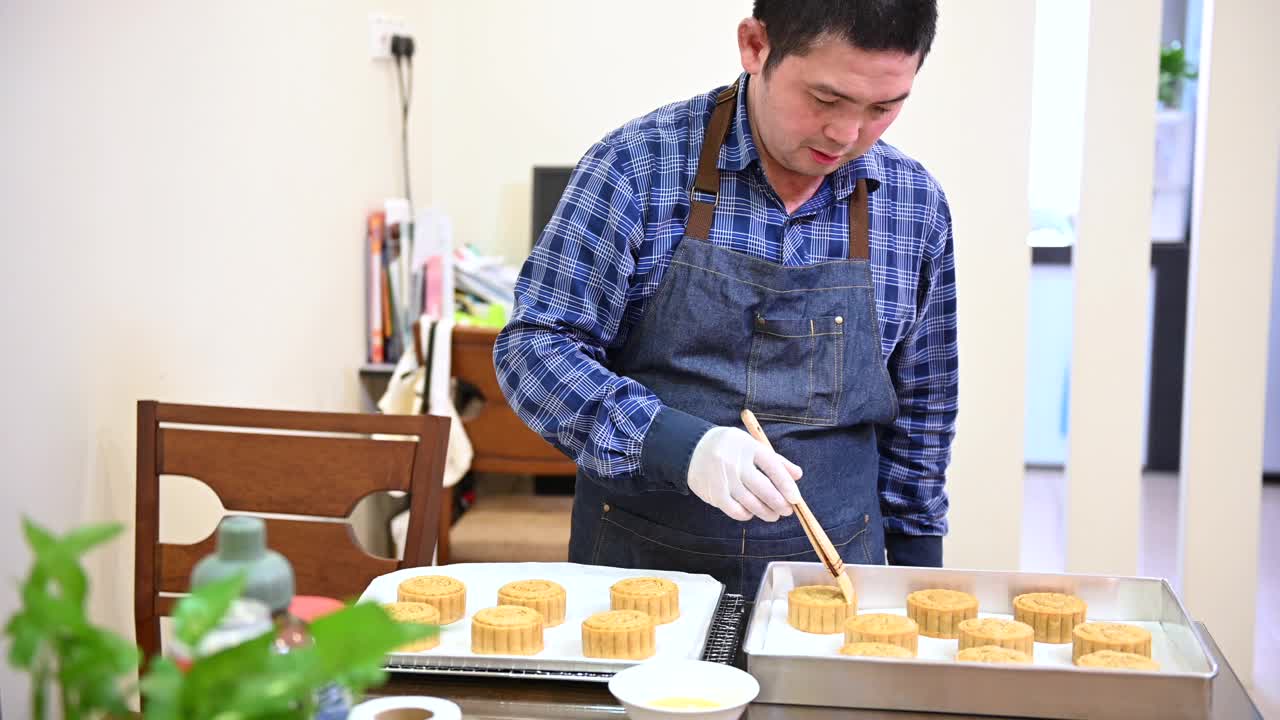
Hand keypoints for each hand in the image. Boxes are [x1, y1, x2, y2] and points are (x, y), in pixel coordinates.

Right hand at [687, 427, 802, 521]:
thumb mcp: (751, 445)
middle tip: (787, 510)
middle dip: (780, 503)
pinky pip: (736, 511)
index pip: (773, 467)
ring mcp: (724, 480)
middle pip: (764, 489)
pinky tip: (752, 512)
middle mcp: (736, 463)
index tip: (796, 498)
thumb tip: (797, 475)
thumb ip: (775, 460)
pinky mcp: (715, 494)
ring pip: (752, 503)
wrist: (692, 449)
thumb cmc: (729, 447)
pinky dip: (747, 514)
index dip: (787, 485)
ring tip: (774, 515)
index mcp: (748, 447)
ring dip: (766, 512)